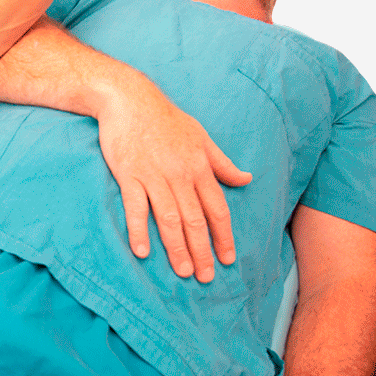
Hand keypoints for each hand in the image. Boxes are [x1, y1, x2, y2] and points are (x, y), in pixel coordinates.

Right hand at [96, 72, 251, 281]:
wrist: (130, 99)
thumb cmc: (166, 119)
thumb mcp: (201, 137)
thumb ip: (222, 163)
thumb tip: (246, 180)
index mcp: (200, 167)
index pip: (217, 209)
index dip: (224, 236)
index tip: (228, 259)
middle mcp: (180, 174)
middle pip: (195, 220)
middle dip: (203, 251)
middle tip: (206, 277)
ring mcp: (153, 175)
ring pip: (169, 218)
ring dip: (177, 248)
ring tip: (183, 271)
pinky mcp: (129, 174)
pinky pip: (135, 207)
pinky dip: (139, 230)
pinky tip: (142, 251)